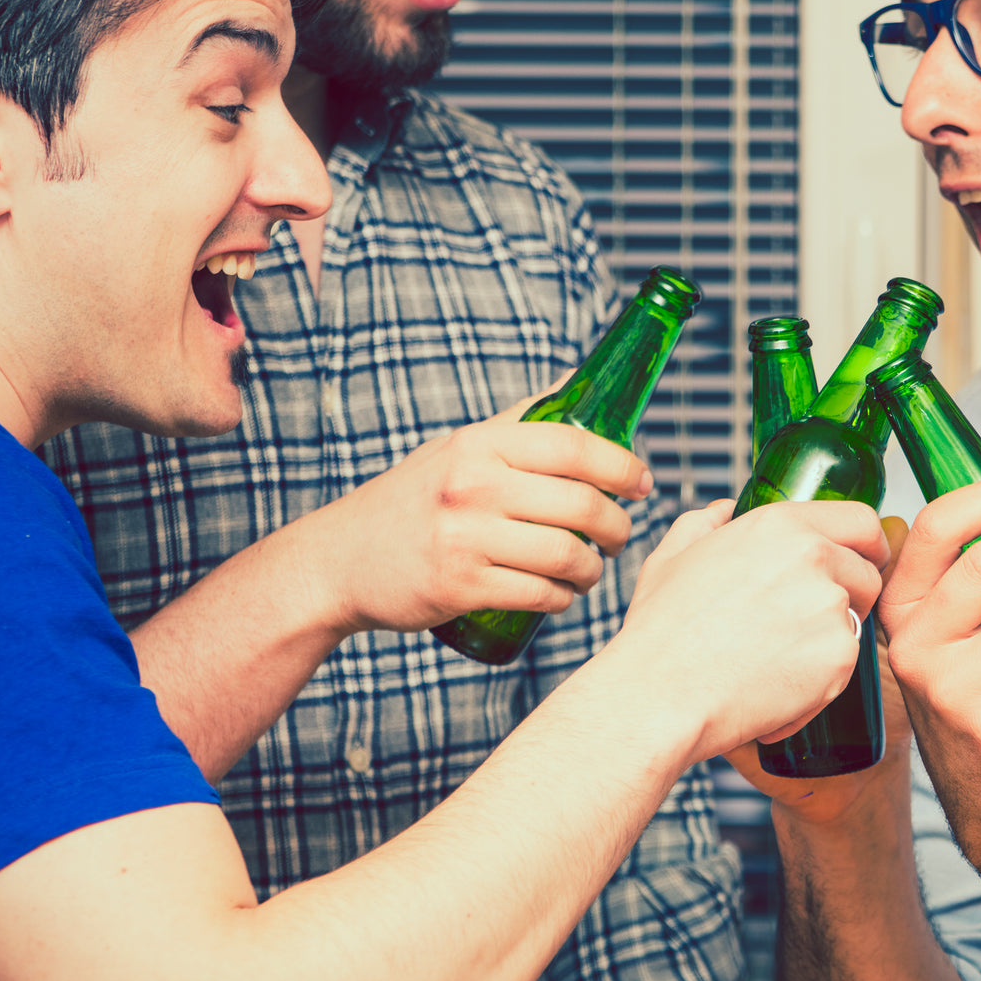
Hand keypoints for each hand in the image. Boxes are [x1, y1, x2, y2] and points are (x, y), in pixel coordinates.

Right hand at [297, 385, 651, 634]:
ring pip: (567, 556)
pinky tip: (562, 595)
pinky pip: (539, 594)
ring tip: (592, 570)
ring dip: (593, 570)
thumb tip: (578, 381)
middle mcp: (472, 486)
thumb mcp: (458, 448)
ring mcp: (465, 538)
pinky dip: (563, 599)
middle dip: (617, 526)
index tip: (643, 483)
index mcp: (479, 445)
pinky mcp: (460, 587)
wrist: (337, 562)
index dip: (621, 465)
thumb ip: (520, 420)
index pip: (574, 446)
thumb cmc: (413, 501)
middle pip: (581, 505)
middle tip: (619, 537)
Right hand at [602, 499, 889, 763]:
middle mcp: (814, 556)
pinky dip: (818, 684)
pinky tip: (773, 688)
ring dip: (829, 642)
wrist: (661, 695)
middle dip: (849, 599)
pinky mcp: (839, 656)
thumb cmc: (661, 633)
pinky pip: (844, 668)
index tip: (865, 562)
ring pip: (855, 623)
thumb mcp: (672, 558)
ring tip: (774, 661)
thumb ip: (704, 524)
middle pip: (868, 575)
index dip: (869, 545)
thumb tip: (724, 510)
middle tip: (805, 627)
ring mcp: (830, 606)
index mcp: (780, 525)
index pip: (861, 521)